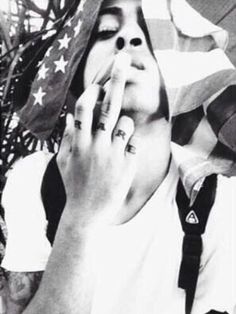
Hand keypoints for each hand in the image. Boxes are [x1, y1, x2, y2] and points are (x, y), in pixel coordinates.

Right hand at [57, 53, 137, 226]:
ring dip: (123, 125)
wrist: (87, 213)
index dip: (91, 91)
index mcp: (78, 142)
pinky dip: (129, 145)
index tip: (97, 82)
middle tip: (124, 57)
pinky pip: (133, 143)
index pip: (84, 108)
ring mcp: (113, 154)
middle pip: (108, 105)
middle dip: (116, 78)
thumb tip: (70, 118)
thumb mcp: (63, 162)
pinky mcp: (127, 164)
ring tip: (115, 141)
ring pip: (125, 122)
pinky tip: (121, 160)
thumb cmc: (74, 185)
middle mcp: (96, 144)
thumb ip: (66, 138)